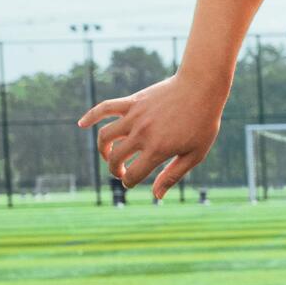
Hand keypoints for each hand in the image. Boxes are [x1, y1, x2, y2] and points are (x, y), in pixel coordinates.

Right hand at [77, 73, 226, 199]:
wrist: (202, 88)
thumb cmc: (203, 122)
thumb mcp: (195, 154)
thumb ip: (173, 175)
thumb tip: (156, 196)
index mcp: (157, 149)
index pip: (132, 175)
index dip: (129, 183)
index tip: (132, 182)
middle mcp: (142, 133)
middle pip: (115, 158)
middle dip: (115, 169)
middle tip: (123, 171)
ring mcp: (135, 116)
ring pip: (105, 136)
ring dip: (103, 149)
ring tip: (111, 154)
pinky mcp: (132, 102)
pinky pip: (105, 108)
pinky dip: (91, 116)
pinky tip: (82, 124)